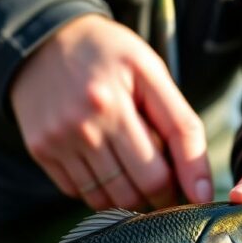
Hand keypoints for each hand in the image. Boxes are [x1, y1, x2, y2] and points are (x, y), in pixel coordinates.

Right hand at [10, 14, 212, 210]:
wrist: (43, 42)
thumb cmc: (109, 57)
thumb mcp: (151, 75)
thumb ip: (182, 128)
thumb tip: (201, 191)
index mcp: (114, 103)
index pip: (157, 175)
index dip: (179, 191)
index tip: (191, 195)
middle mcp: (82, 125)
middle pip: (132, 193)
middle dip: (156, 197)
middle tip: (163, 181)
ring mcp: (57, 141)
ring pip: (105, 200)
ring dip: (127, 196)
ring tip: (134, 170)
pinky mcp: (41, 151)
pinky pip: (78, 192)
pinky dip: (98, 188)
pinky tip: (104, 163)